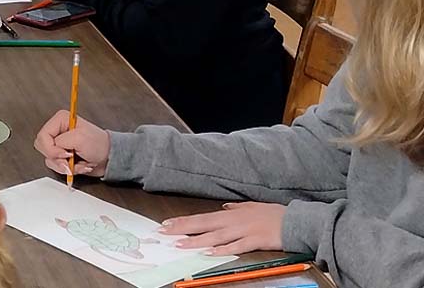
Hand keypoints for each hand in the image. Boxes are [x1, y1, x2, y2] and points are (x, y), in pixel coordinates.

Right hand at [34, 111, 110, 177]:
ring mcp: (59, 144)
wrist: (110, 158)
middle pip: (43, 148)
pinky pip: (56, 166)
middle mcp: (58, 131)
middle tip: (71, 158)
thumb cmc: (99, 144)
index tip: (66, 153)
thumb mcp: (79, 139)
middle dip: (58, 158)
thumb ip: (59, 143)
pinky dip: (68, 170)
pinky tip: (79, 165)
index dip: (51, 148)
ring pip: (49, 160)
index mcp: (60, 120)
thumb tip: (51, 152)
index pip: (42, 136)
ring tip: (79, 162)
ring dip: (66, 165)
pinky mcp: (62, 156)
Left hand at [160, 202, 286, 255]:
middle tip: (163, 232)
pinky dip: (222, 249)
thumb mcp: (252, 206)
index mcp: (231, 214)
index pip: (202, 218)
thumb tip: (224, 207)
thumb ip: (236, 208)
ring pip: (215, 237)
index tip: (167, 223)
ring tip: (179, 244)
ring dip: (196, 241)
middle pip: (203, 225)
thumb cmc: (274, 214)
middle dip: (182, 229)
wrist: (296, 220)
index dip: (184, 221)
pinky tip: (210, 252)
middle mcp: (234, 221)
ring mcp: (243, 231)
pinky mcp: (255, 240)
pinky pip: (236, 246)